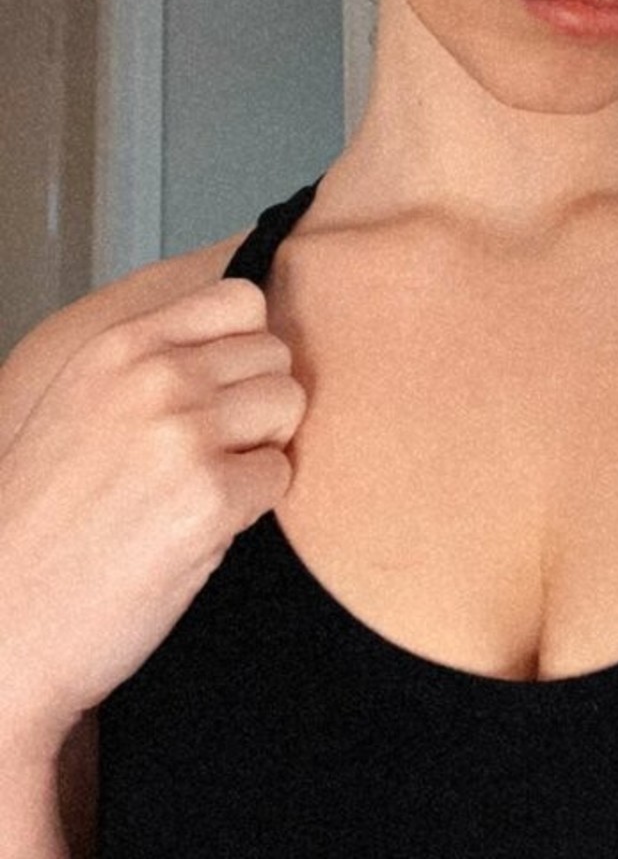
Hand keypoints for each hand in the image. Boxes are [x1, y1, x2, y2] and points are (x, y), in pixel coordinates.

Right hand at [0, 279, 305, 756]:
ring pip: (288, 405)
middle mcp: (154, 376)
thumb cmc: (45, 522)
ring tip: (208, 486)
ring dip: (262, 449)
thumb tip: (238, 341)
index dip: (246, 348)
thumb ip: (151, 363)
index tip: (224, 389)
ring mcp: (184, 432)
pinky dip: (255, 505)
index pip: (240, 298)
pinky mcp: (211, 497)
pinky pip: (282, 475)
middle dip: (258, 403)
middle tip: (214, 452)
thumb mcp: (79, 402)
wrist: (9, 620)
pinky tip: (201, 527)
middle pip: (274, 353)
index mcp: (119, 345)